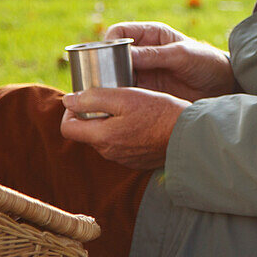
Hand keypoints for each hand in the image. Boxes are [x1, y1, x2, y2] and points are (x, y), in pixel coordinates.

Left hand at [60, 86, 188, 169]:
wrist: (189, 134)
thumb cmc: (159, 112)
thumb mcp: (126, 97)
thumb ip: (93, 98)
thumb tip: (68, 100)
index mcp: (102, 137)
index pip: (67, 128)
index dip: (71, 110)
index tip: (86, 97)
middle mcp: (109, 152)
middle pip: (87, 132)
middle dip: (93, 114)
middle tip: (112, 97)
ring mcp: (124, 158)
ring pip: (106, 138)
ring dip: (111, 123)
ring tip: (130, 106)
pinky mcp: (138, 160)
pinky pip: (122, 145)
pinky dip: (126, 132)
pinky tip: (142, 121)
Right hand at [106, 21, 234, 101]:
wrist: (223, 85)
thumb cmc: (206, 62)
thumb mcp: (181, 55)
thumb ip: (154, 55)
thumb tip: (124, 54)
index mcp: (150, 35)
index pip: (119, 33)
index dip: (108, 42)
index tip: (105, 57)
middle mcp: (142, 52)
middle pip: (111, 56)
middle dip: (104, 67)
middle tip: (103, 81)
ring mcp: (142, 73)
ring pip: (115, 76)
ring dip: (109, 85)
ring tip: (108, 96)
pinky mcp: (145, 92)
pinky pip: (125, 94)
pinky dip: (119, 99)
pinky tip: (117, 106)